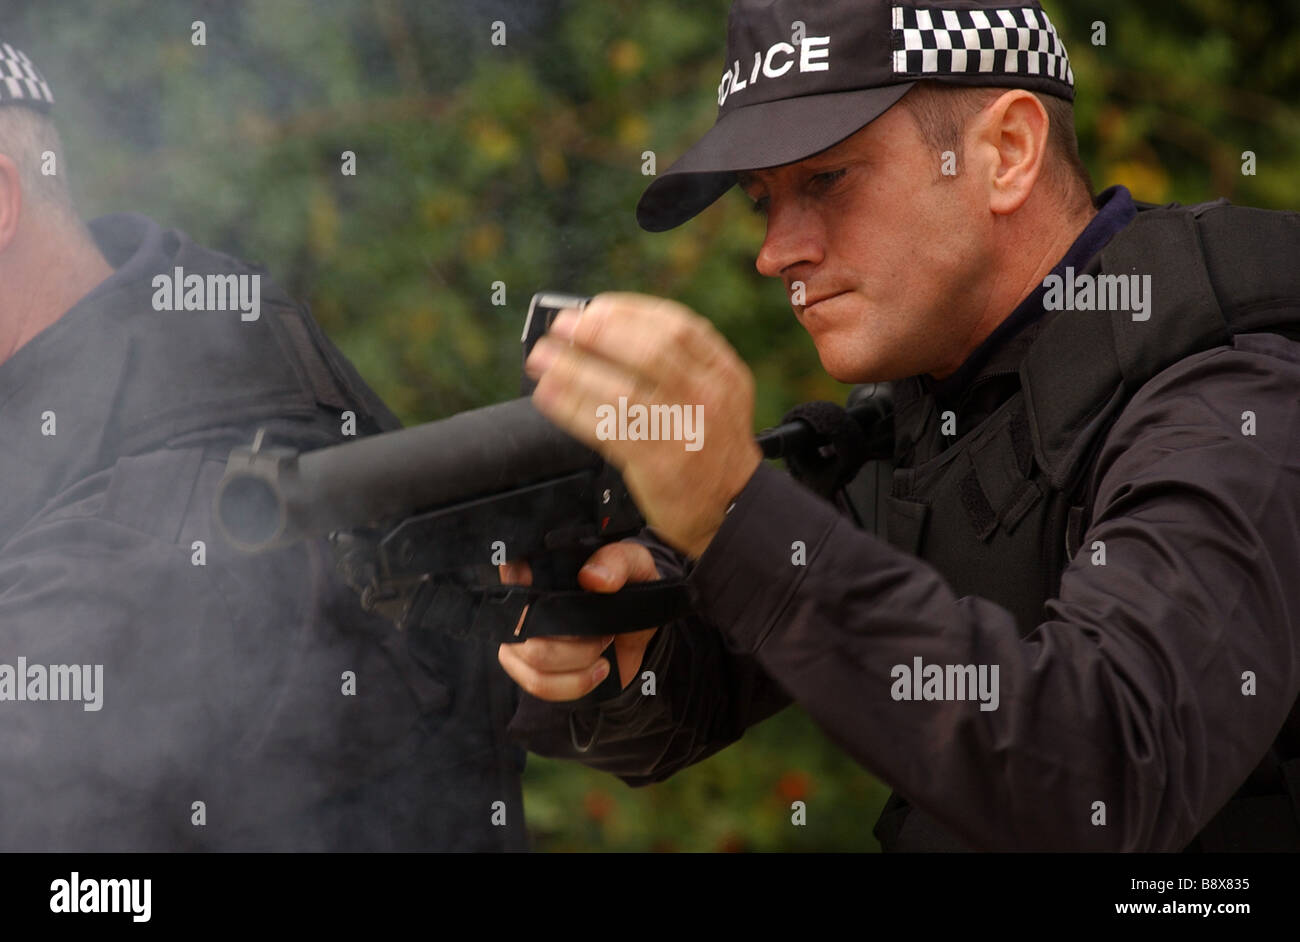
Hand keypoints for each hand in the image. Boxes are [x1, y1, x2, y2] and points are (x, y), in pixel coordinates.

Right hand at [496, 540, 661, 701]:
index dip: (524, 585)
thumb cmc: (628, 587)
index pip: (509, 572)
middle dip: (577, 644)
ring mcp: (520, 639)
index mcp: (538, 567)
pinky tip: (599, 671)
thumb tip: (593, 578)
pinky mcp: (529, 669)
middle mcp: (520, 604)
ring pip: (534, 665)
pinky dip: (575, 684)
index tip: (563, 597)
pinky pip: (539, 686)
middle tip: (606, 635)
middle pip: (525, 634)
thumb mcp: (634, 565)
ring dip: (579, 665)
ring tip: (603, 652)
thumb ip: (618, 561)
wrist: (637, 627)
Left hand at [524, 292, 762, 559]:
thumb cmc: (710, 443)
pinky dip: (571, 407)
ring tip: (543, 358)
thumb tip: (610, 328)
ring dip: (574, 369)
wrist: (732, 505)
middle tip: (562, 327)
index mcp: (722, 370)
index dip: (629, 311)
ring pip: (623, 389)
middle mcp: (707, 395)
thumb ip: (680, 361)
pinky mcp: (659, 463)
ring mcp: (683, 429)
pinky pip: (608, 428)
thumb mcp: (717, 393)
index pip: (677, 325)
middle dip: (598, 332)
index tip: (594, 307)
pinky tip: (549, 395)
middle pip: (650, 350)